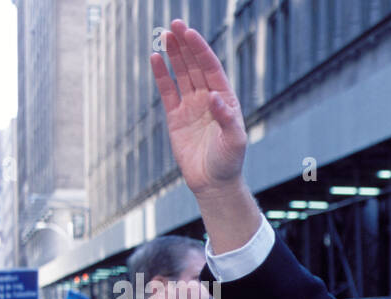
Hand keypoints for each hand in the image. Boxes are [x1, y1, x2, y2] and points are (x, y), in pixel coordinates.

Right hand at [150, 20, 246, 197]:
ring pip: (182, 74)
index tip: (190, 33)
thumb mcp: (234, 142)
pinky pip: (168, 91)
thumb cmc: (229, 162)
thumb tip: (215, 97)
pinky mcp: (176, 117)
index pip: (212, 69)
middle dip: (186, 45)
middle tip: (175, 24)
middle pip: (196, 66)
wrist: (213, 183)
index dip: (201, 50)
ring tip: (165, 35)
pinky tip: (156, 58)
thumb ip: (226, 119)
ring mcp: (192, 106)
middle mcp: (209, 99)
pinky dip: (162, 75)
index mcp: (226, 100)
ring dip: (174, 55)